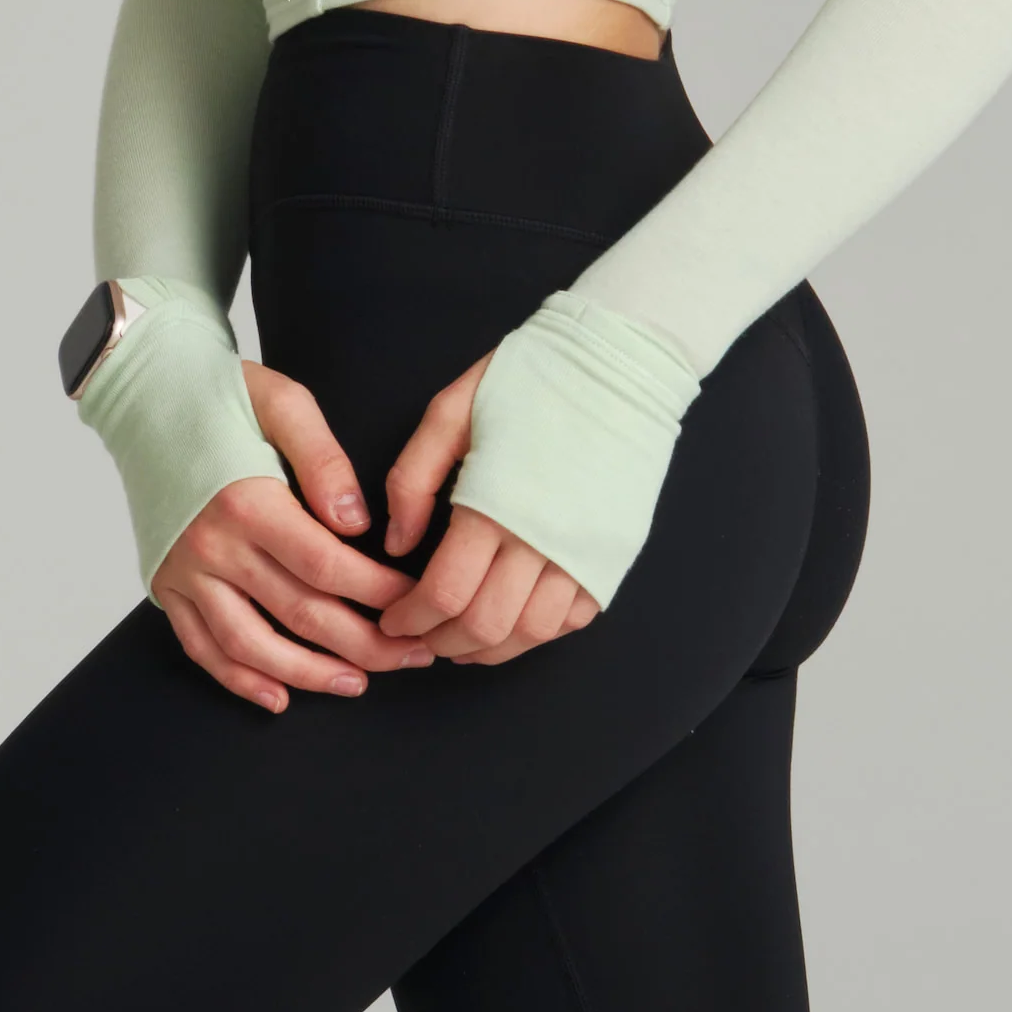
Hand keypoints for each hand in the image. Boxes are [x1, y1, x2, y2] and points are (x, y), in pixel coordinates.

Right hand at [149, 361, 441, 714]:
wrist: (143, 394)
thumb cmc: (220, 392)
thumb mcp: (283, 400)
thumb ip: (325, 460)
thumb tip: (356, 522)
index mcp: (248, 501)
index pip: (328, 567)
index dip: (379, 594)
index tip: (418, 603)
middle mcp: (213, 545)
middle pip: (299, 614)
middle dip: (365, 645)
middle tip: (411, 657)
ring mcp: (185, 571)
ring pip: (251, 645)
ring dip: (308, 674)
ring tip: (357, 684)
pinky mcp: (166, 583)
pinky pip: (201, 646)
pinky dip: (238, 679)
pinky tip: (278, 696)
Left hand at [373, 350, 601, 666]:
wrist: (620, 363)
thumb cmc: (529, 378)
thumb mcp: (450, 411)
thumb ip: (411, 480)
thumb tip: (398, 546)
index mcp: (495, 503)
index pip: (444, 593)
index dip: (410, 619)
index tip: (391, 620)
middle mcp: (544, 539)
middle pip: (486, 625)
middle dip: (442, 643)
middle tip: (419, 637)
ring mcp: (586, 552)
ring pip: (532, 633)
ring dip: (489, 649)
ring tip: (460, 641)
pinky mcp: (614, 554)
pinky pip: (574, 618)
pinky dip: (538, 633)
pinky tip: (511, 622)